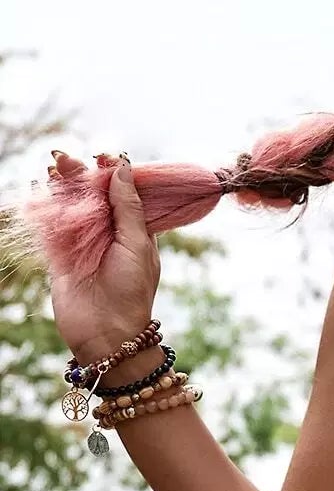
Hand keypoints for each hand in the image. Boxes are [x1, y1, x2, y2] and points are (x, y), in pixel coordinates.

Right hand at [46, 151, 160, 362]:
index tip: (105, 156)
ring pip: (70, 208)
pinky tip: (39, 189)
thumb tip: (123, 168)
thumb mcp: (137, 244)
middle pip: (94, 197)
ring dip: (62, 187)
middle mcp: (109, 235)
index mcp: (136, 232)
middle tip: (68, 159)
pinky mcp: (61, 257)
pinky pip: (51, 228)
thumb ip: (129, 207)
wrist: (107, 333)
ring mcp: (83, 245)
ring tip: (54, 166)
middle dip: (82, 176)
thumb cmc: (131, 291)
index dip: (115, 174)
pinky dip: (45, 208)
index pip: (125, 195)